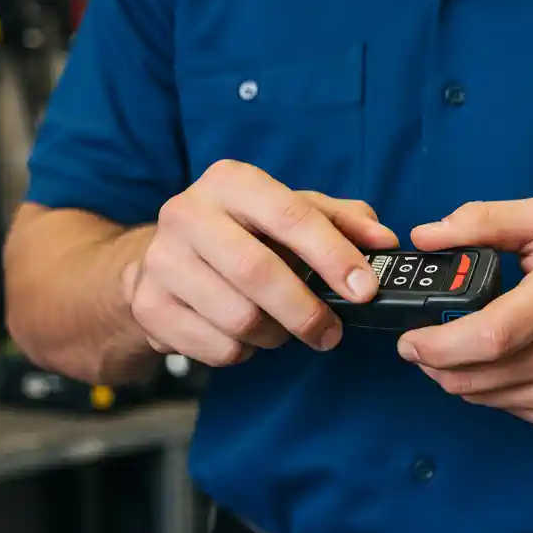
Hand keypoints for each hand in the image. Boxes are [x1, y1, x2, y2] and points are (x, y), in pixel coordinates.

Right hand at [124, 160, 397, 366]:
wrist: (157, 261)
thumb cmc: (240, 234)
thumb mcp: (287, 213)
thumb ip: (341, 221)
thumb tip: (383, 241)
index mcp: (229, 181)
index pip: (289, 215)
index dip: (332, 255)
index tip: (364, 289)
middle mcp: (187, 213)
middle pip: (257, 272)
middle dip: (306, 310)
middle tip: (331, 332)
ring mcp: (161, 261)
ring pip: (238, 318)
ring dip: (274, 334)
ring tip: (281, 327)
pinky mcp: (149, 306)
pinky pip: (217, 347)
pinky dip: (243, 351)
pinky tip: (242, 334)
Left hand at [399, 199, 532, 431]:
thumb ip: (482, 221)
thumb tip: (425, 236)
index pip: (493, 335)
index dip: (440, 344)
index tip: (409, 338)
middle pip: (482, 375)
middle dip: (434, 364)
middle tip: (417, 345)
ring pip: (489, 397)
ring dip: (458, 377)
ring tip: (454, 348)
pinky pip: (510, 409)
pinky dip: (491, 389)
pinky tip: (498, 362)